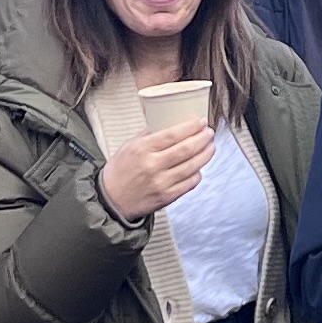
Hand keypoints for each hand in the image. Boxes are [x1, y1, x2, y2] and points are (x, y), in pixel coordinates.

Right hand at [99, 121, 214, 222]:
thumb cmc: (119, 172)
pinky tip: (199, 167)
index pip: (173, 134)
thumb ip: (149, 134)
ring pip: (192, 167)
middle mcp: (152, 166)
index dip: (191, 127)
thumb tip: (168, 122)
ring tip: (210, 147)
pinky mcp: (166, 197)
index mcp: (142, 149)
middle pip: (186, 149)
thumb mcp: (129, 146)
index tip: (201, 122)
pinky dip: (197, 174)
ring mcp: (161, 183)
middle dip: (202, 139)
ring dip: (205, 155)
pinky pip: (189, 184)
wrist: (110, 200)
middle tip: (209, 133)